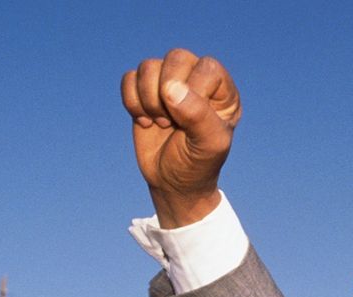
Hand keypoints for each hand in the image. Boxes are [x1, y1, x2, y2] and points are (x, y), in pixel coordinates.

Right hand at [121, 49, 241, 227]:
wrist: (173, 183)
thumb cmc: (198, 164)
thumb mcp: (208, 145)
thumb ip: (198, 115)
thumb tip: (171, 88)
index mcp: (223, 90)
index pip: (206, 67)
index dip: (193, 92)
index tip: (191, 122)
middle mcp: (197, 80)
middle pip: (175, 58)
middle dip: (166, 94)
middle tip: (172, 122)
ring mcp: (169, 84)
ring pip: (148, 66)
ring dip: (148, 99)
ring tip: (160, 123)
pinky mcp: (144, 92)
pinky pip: (129, 77)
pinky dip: (131, 101)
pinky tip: (144, 121)